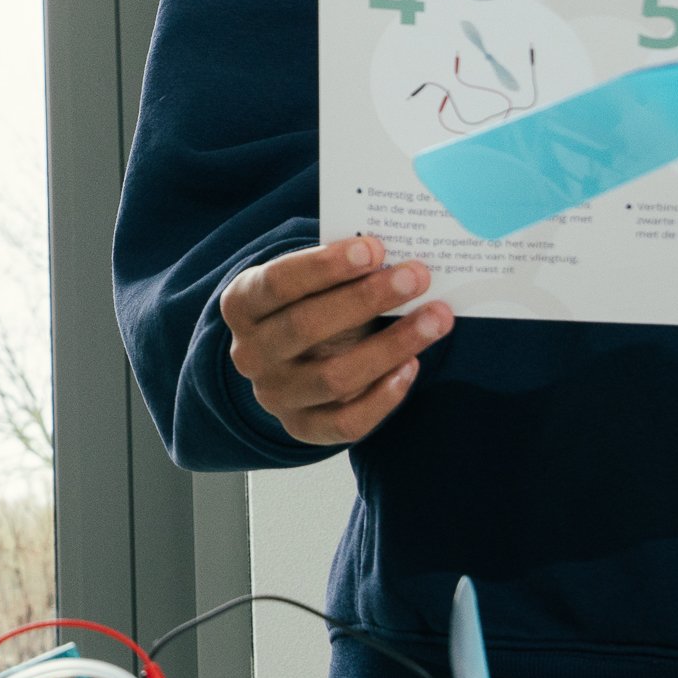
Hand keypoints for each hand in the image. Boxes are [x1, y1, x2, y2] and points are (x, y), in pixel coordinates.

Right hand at [220, 234, 453, 447]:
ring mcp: (275, 396)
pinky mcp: (303, 428)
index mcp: (242, 305)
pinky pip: (347, 422)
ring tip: (435, 318)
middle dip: (366, 298)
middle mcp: (250, 354)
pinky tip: (412, 366)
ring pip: (334, 377)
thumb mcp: (312, 283)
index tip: (375, 249)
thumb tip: (397, 257)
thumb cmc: (312, 305)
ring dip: (391, 345)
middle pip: (306, 327)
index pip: (278, 283)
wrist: (294, 361)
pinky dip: (384, 396)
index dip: (325, 266)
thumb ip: (342, 270)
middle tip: (416, 276)